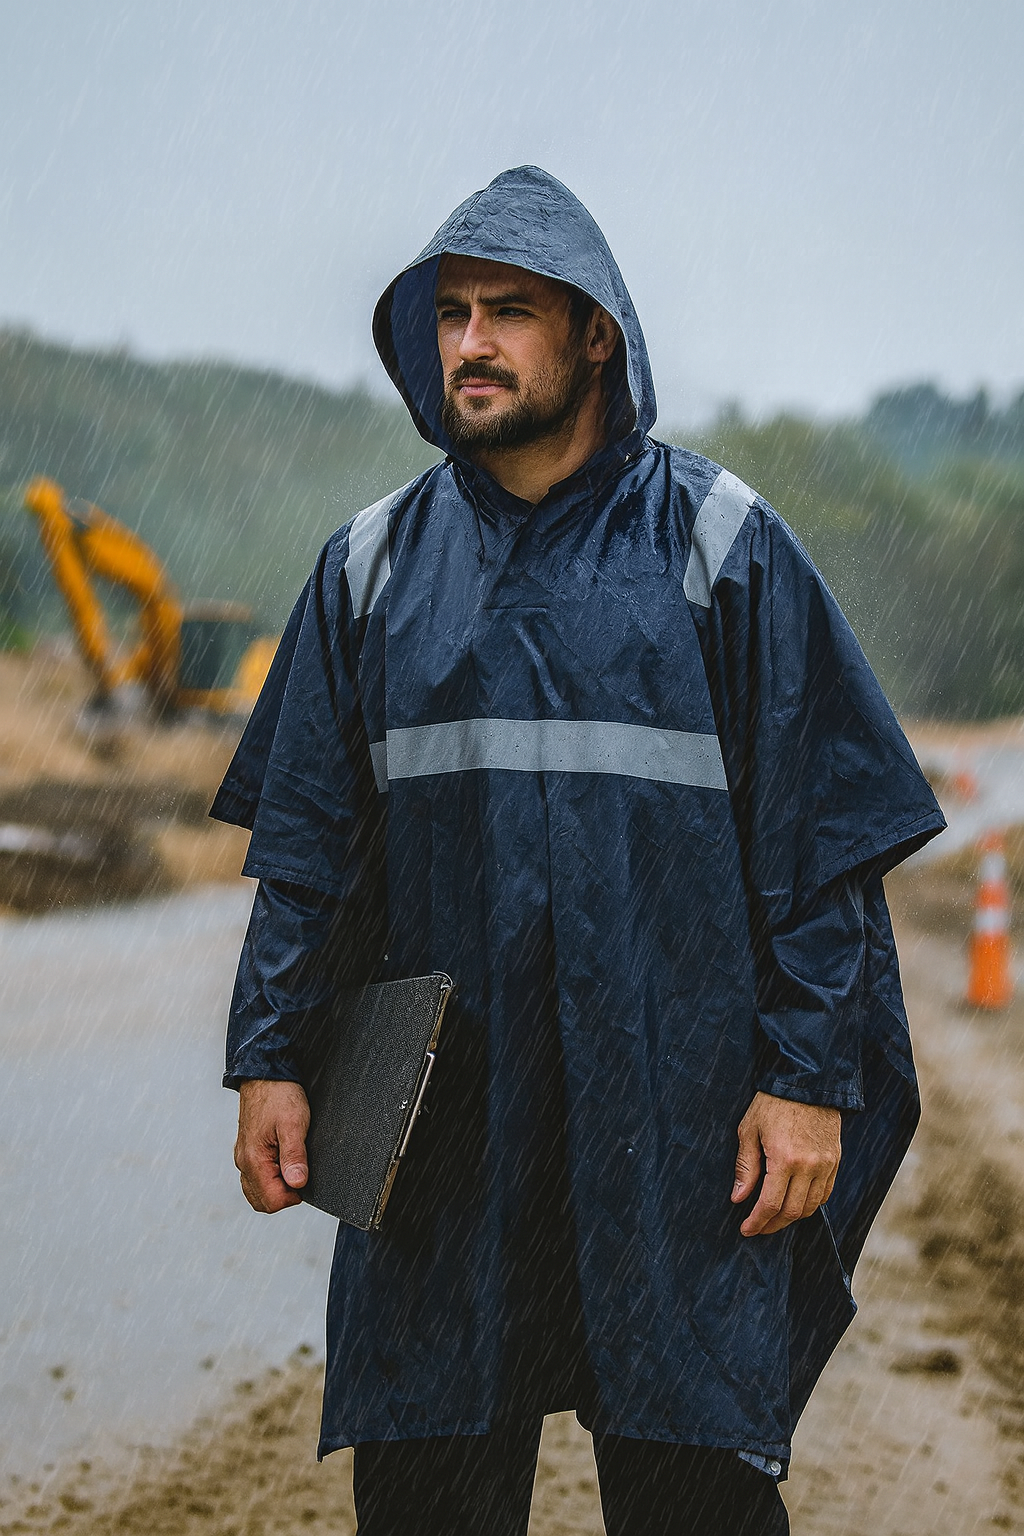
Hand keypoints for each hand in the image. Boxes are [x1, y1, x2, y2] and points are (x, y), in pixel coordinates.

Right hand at [235, 1079, 309, 1212]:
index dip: (292, 1198)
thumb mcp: (294, 1124)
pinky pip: (254, 1177)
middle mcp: (243, 1162)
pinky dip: (268, 1179)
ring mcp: (243, 1157)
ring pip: (256, 1191)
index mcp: (253, 1160)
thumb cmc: (280, 1095)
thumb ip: (294, 1156)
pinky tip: (283, 1164)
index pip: (271, 1201)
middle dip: (284, 1196)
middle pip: (262, 1201)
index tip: (305, 1180)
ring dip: (276, 1189)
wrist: (265, 1074)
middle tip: (300, 1174)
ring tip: (293, 1168)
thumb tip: (297, 1184)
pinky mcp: (246, 1150)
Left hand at [731, 1091, 840, 1236]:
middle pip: (793, 1211)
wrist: (807, 1082)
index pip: (771, 1204)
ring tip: (775, 1217)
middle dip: (773, 1225)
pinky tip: (795, 1202)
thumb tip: (739, 1198)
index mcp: (784, 1159)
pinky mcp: (835, 1160)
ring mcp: (826, 1164)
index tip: (746, 1230)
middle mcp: (809, 1166)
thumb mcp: (750, 1130)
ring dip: (792, 1217)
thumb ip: (745, 1167)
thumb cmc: (773, 1103)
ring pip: (811, 1206)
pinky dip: (810, 1204)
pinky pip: (825, 1193)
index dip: (758, 1222)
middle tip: (758, 1227)